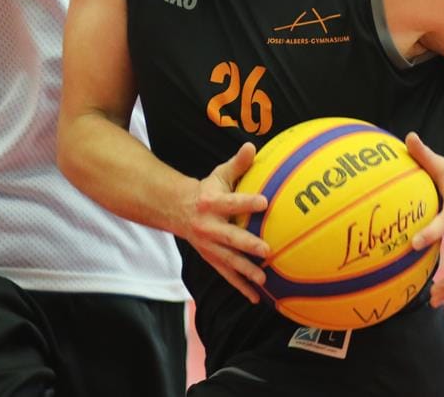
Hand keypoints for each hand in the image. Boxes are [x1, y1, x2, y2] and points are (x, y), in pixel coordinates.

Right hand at [177, 143, 270, 303]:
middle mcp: (209, 227)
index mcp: (212, 203)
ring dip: (246, 271)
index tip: (264, 202)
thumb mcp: (218, 175)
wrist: (177, 211)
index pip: (231, 203)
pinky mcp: (211, 258)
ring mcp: (209, 246)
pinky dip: (241, 286)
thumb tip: (251, 145)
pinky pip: (227, 275)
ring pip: (229, 261)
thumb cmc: (206, 191)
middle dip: (248, 245)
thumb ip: (237, 164)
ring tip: (263, 280)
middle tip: (267, 250)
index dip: (246, 202)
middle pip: (230, 237)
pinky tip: (256, 297)